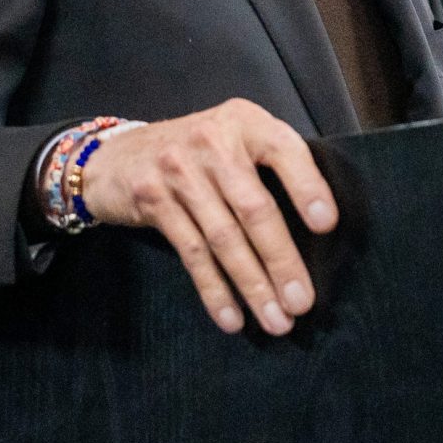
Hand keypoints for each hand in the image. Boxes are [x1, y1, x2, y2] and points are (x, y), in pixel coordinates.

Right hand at [76, 98, 336, 335]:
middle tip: (302, 301)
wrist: (116, 156)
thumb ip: (267, 164)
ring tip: (275, 320)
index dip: (307, 186)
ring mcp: (178, 171)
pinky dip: (214, 290)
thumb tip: (318, 226)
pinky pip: (192, 253)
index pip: (284, 150)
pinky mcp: (153, 200)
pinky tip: (232, 317)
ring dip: (252, 285)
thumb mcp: (232, 139)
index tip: (326, 225)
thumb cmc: (194, 154)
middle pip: (254, 208)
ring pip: (223, 238)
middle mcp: (212, 141)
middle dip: (281, 260)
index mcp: (244, 121)